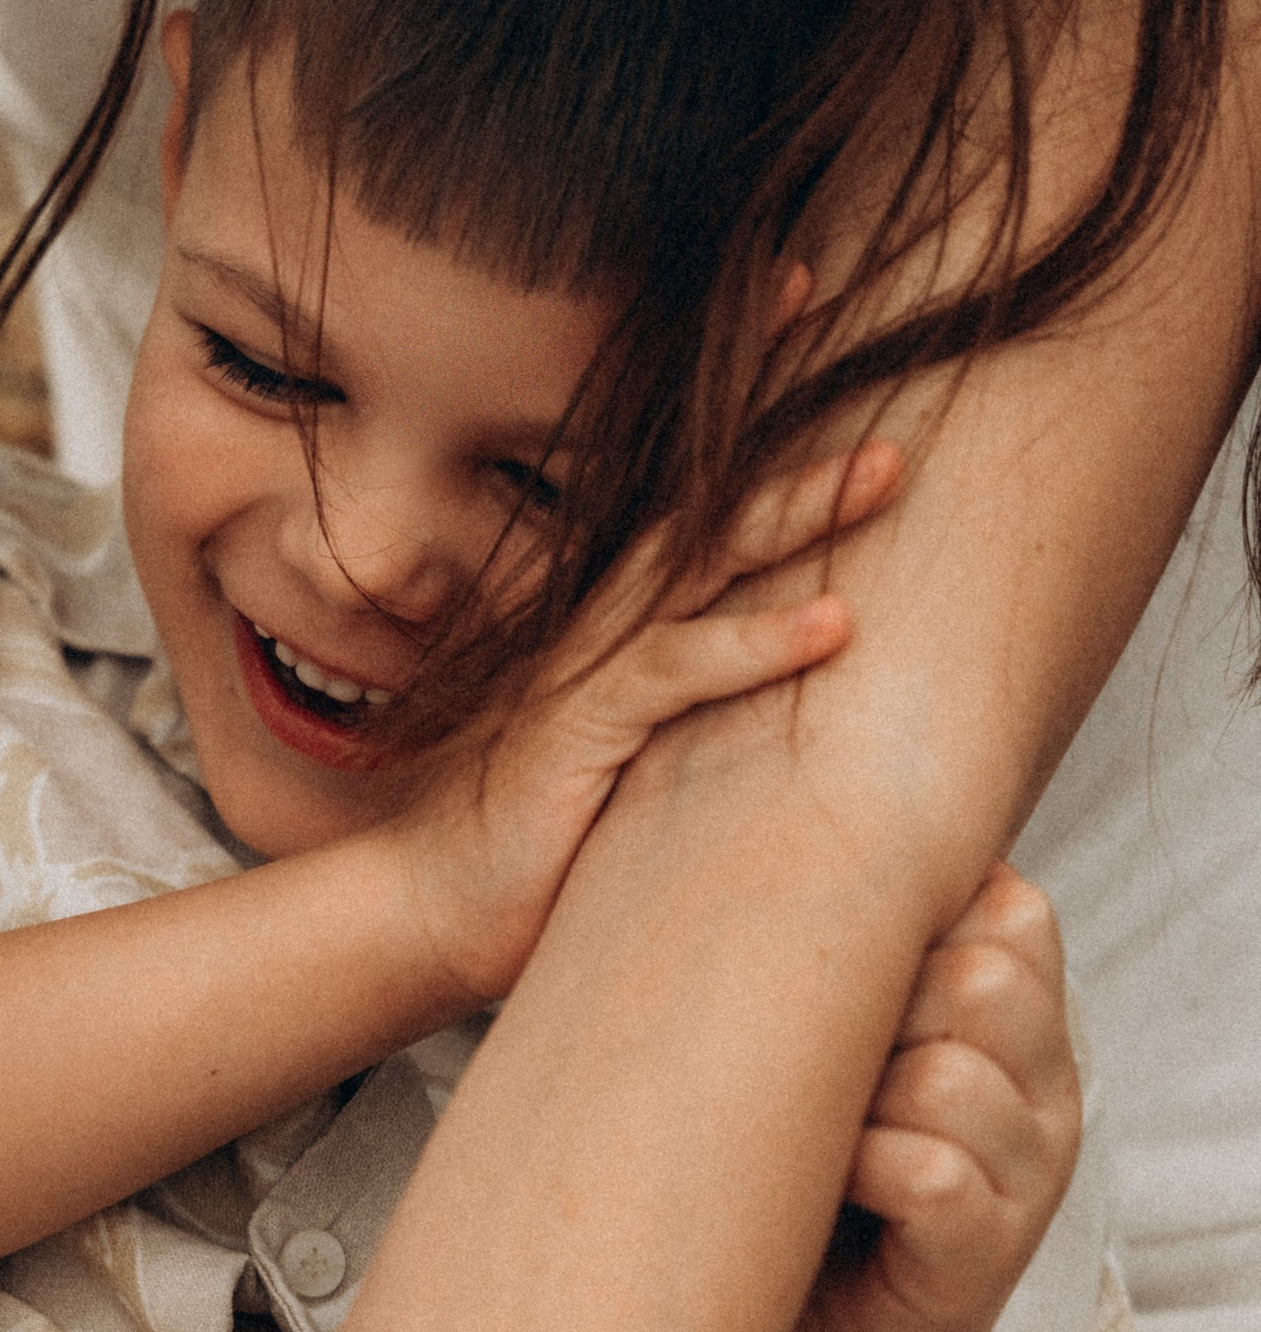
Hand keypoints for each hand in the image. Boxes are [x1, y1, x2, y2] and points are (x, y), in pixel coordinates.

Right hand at [398, 434, 904, 1005]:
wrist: (429, 911)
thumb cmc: (540, 863)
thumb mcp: (652, 788)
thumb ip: (722, 748)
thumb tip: (836, 756)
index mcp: (629, 639)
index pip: (714, 534)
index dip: (788, 477)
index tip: (872, 424)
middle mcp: (608, 636)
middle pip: (716, 518)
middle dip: (808, 463)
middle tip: (902, 419)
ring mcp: (587, 673)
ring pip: (698, 564)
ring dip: (794, 514)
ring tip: (882, 473)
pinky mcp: (573, 728)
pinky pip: (671, 669)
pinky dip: (752, 643)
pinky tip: (830, 624)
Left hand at [772, 862, 1081, 1331]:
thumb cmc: (813, 1188)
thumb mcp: (829, 1058)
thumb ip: (832, 963)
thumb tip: (727, 834)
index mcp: (1018, 1021)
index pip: (1006, 901)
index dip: (897, 921)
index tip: (819, 977)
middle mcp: (1046, 1086)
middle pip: (982, 971)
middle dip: (872, 1005)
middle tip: (810, 1071)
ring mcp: (1030, 1172)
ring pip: (951, 1070)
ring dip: (854, 1098)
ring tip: (814, 1142)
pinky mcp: (988, 1253)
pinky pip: (927, 1168)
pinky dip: (854, 1171)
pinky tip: (821, 1194)